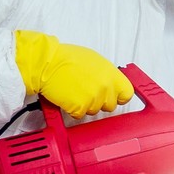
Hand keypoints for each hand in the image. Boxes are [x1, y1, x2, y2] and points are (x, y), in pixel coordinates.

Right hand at [14, 31, 133, 117]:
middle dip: (100, 102)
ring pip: (94, 111)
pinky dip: (73, 109)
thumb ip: (106, 74)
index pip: (127, 94)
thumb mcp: (94, 60)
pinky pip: (80, 115)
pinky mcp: (80, 108)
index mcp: (111, 74)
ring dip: (85, 105)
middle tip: (86, 92)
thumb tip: (111, 82)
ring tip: (74, 90)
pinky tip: (68, 96)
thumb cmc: (65, 58)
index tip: (113, 96)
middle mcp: (106, 87)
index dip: (119, 96)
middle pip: (110, 106)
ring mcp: (94, 99)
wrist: (46, 63)